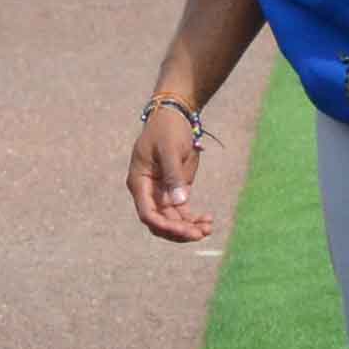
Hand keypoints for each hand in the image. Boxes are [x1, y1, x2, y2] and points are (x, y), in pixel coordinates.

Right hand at [127, 99, 216, 244]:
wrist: (175, 115)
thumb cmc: (168, 129)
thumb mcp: (170, 149)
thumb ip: (173, 175)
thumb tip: (180, 202)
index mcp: (139, 182)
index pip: (147, 213)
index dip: (164, 225)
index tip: (183, 230)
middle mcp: (148, 192)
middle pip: (160, 222)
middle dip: (179, 231)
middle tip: (201, 233)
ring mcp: (162, 193)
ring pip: (172, 221)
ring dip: (189, 228)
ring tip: (209, 228)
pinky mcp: (175, 190)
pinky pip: (182, 212)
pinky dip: (193, 219)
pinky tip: (208, 222)